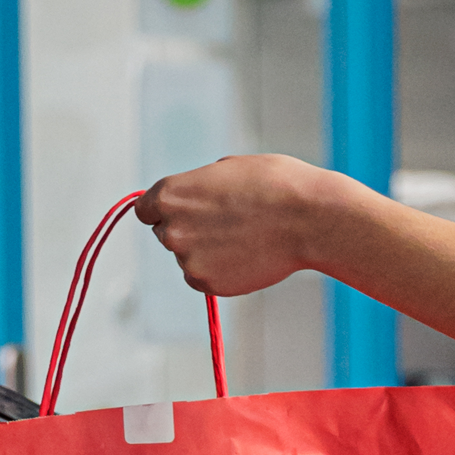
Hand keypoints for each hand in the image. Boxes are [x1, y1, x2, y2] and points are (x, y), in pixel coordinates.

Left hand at [139, 153, 333, 295]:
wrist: (308, 219)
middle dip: (188, 230)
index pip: (145, 210)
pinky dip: (219, 271)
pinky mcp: (207, 284)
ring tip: (245, 238)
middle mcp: (171, 229)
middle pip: (166, 234)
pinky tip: (246, 256)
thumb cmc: (275, 185)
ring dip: (206, 251)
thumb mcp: (227, 170)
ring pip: (187, 257)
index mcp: (169, 194)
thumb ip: (198, 188)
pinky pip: (202, 278)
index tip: (182, 213)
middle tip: (226, 225)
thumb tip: (192, 202)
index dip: (164, 210)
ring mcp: (187, 260)